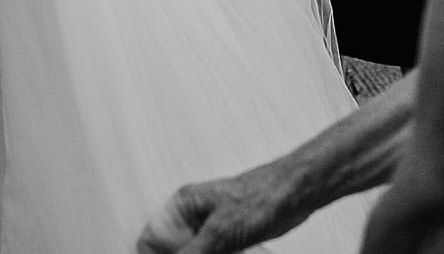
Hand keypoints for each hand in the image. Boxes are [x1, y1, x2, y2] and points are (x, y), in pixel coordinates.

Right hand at [137, 164, 309, 253]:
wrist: (293, 195)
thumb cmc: (263, 196)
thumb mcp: (219, 232)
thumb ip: (192, 253)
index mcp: (182, 206)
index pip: (150, 240)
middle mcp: (192, 216)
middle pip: (172, 252)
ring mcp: (209, 229)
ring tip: (232, 252)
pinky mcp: (226, 239)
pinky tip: (238, 253)